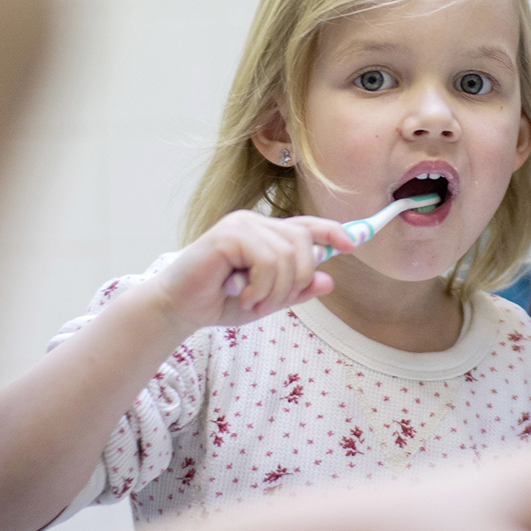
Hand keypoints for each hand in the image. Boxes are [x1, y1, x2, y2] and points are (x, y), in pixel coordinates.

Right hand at [147, 211, 357, 330]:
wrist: (178, 308)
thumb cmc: (219, 302)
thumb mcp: (267, 300)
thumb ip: (296, 290)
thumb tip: (329, 279)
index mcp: (266, 233)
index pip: (307, 226)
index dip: (332, 232)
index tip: (352, 244)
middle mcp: (256, 222)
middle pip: (304, 243)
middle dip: (297, 280)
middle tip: (270, 303)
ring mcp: (242, 225)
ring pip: (288, 255)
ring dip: (276, 290)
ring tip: (253, 303)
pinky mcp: (228, 234)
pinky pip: (267, 260)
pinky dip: (262, 287)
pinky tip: (244, 296)